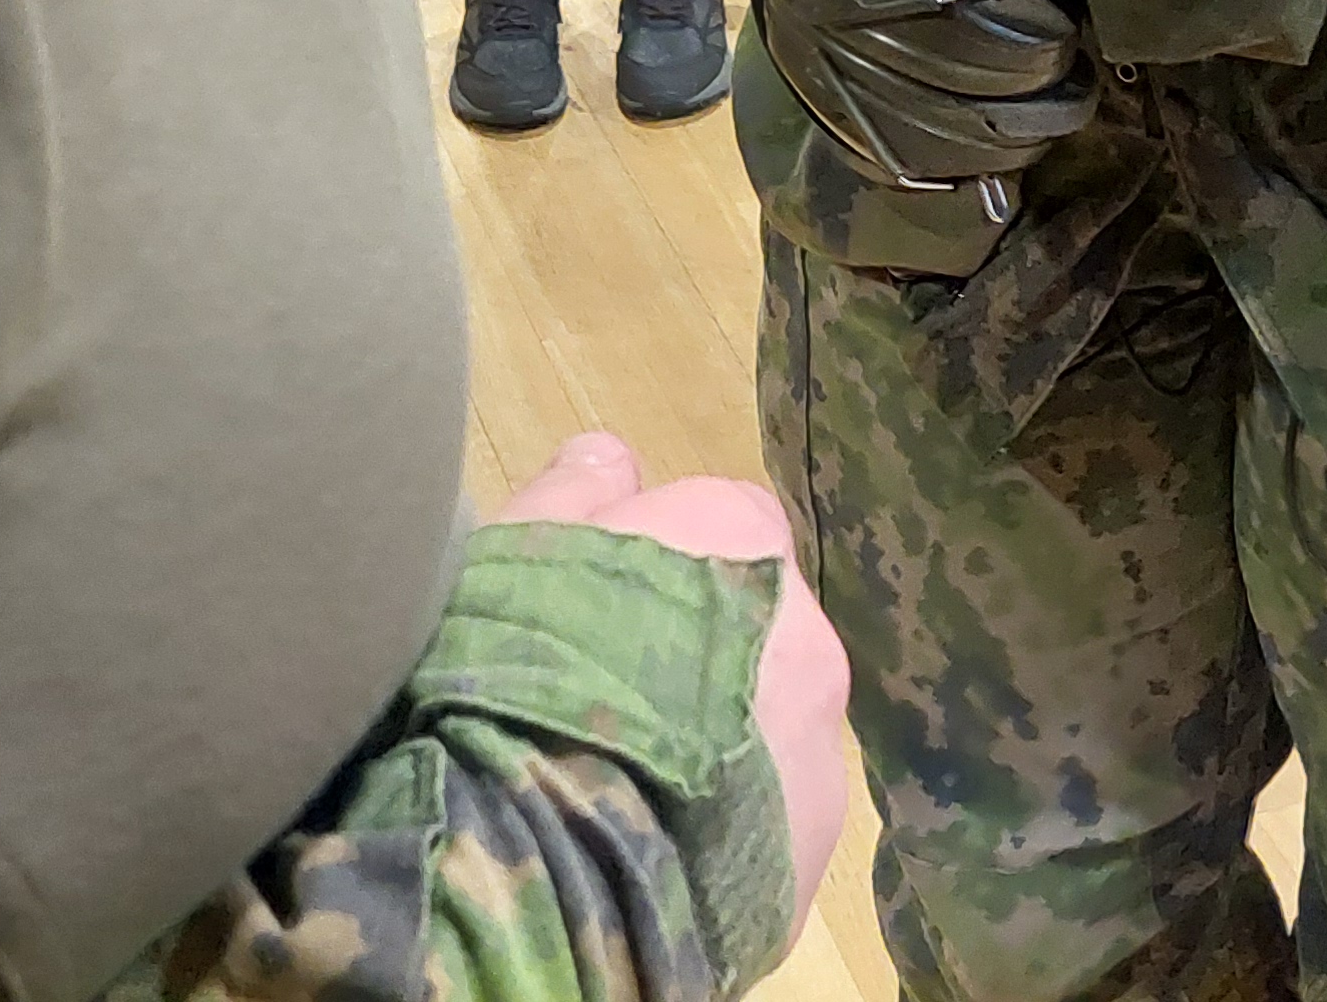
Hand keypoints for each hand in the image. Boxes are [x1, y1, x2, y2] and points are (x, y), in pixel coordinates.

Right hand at [500, 433, 853, 935]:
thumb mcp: (508, 556)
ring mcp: (817, 760)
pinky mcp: (806, 867)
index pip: (726, 521)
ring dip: (720, 749)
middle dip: (701, 657)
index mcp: (736, 543)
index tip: (600, 604)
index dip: (661, 561)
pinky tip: (646, 858)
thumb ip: (573, 497)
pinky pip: (766, 830)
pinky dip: (721, 836)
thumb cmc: (512, 679)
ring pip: (771, 733)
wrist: (540, 870)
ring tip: (625, 794)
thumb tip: (613, 456)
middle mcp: (805, 640)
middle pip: (757, 630)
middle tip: (609, 702)